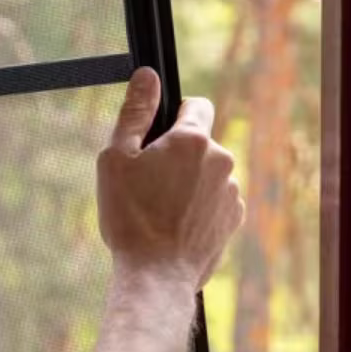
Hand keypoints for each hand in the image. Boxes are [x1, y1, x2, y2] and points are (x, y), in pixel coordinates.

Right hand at [97, 68, 246, 289]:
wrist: (155, 276)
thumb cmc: (130, 217)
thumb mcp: (117, 159)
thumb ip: (135, 113)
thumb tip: (147, 75)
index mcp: (193, 140)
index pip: (197, 105)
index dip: (176, 115)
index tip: (159, 136)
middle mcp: (222, 160)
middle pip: (200, 143)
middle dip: (178, 155)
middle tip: (148, 183)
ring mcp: (232, 192)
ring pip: (208, 174)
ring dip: (189, 182)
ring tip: (161, 210)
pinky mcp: (234, 220)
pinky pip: (216, 200)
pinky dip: (199, 207)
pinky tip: (175, 226)